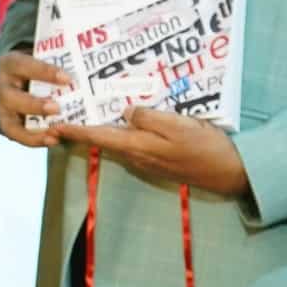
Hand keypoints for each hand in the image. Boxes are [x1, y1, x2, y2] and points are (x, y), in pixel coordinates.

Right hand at [0, 50, 70, 148]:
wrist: (26, 76)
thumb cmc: (42, 64)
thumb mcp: (47, 54)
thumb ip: (65, 55)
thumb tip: (97, 49)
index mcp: (10, 62)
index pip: (22, 64)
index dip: (42, 71)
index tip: (67, 78)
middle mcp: (1, 85)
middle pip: (9, 96)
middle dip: (33, 104)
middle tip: (57, 108)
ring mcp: (2, 107)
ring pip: (8, 121)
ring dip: (31, 130)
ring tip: (55, 134)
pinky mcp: (6, 123)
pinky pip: (15, 135)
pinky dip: (32, 140)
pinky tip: (53, 141)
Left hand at [54, 107, 249, 195]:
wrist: (231, 172)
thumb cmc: (206, 147)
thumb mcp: (177, 125)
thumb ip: (148, 118)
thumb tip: (126, 113)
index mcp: (139, 146)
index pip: (99, 136)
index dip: (76, 130)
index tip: (54, 125)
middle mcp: (138, 156)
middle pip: (104, 140)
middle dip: (83, 129)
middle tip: (63, 114)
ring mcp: (148, 160)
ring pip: (117, 142)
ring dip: (99, 130)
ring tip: (84, 114)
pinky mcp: (158, 160)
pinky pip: (132, 144)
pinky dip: (120, 133)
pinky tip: (119, 122)